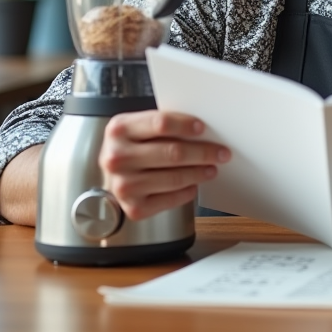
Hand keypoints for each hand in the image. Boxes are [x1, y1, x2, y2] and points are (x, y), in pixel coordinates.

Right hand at [99, 110, 229, 220]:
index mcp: (119, 129)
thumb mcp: (137, 128)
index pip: (161, 123)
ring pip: (175, 177)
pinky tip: (193, 185)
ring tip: (211, 168)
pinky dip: (187, 192)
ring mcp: (124, 185)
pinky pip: (171, 199)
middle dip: (203, 152)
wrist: (110, 178)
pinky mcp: (134, 208)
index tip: (203, 128)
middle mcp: (117, 158)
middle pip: (173, 152)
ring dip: (199, 172)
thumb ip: (161, 125)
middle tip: (222, 152)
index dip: (186, 125)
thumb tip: (202, 131)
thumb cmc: (130, 149)